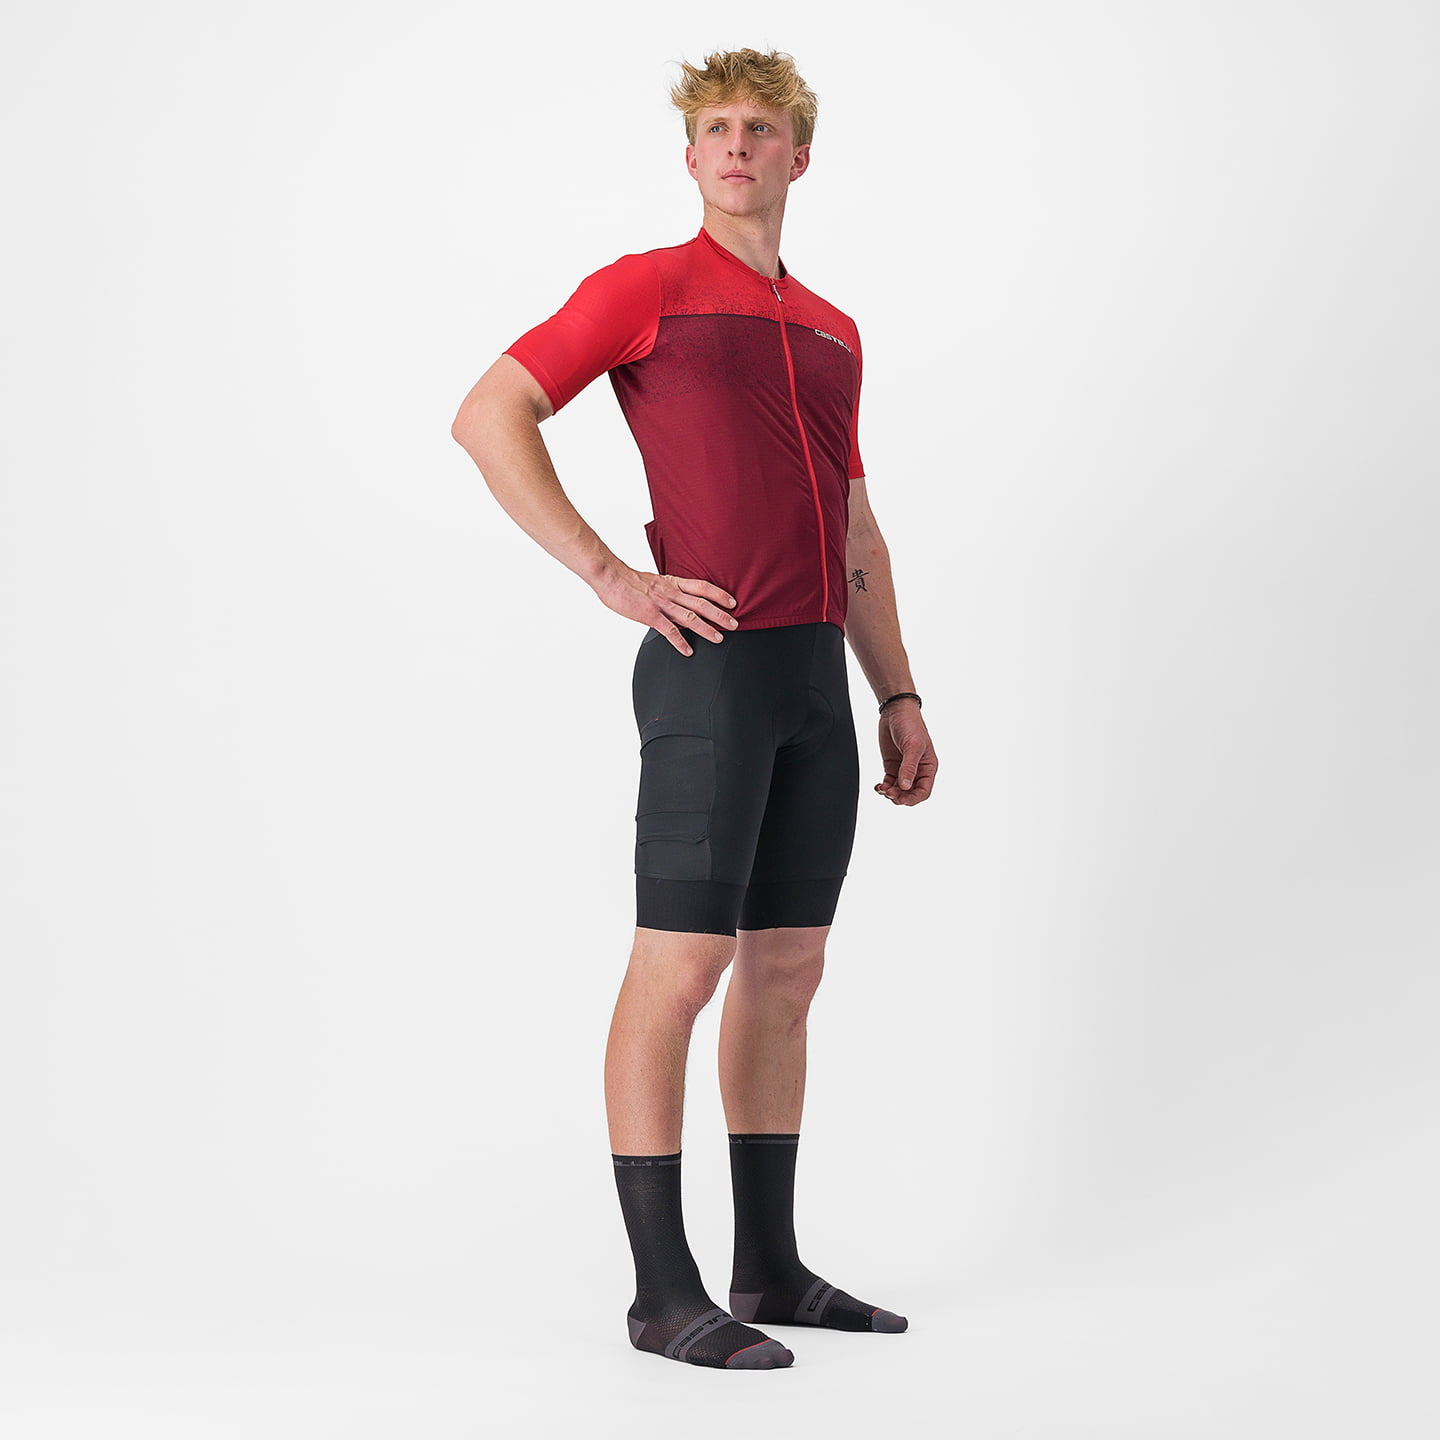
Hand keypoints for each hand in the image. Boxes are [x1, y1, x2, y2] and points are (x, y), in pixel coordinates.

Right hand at [595, 566, 738, 654]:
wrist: (610, 576)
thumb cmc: (628, 580)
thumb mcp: (654, 580)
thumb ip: (667, 590)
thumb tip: (676, 599)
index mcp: (672, 583)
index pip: (702, 587)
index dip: (719, 594)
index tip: (732, 602)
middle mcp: (671, 593)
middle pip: (702, 604)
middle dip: (720, 614)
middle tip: (735, 624)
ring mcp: (661, 604)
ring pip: (690, 617)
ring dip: (707, 629)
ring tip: (719, 638)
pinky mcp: (650, 615)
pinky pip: (669, 631)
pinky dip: (680, 642)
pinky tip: (688, 651)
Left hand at [875, 702, 936, 804]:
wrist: (896, 711)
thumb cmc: (910, 724)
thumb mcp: (913, 746)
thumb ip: (909, 767)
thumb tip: (906, 787)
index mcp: (928, 767)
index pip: (924, 790)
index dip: (913, 798)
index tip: (902, 799)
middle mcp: (917, 770)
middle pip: (911, 793)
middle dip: (900, 797)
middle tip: (889, 794)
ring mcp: (904, 769)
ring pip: (899, 790)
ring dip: (890, 793)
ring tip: (882, 789)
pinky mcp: (892, 766)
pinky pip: (889, 783)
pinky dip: (884, 787)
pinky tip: (878, 787)